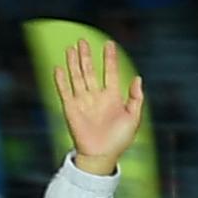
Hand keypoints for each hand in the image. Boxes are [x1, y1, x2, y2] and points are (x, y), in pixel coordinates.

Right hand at [53, 37, 144, 175]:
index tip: (110, 44)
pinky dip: (61, 80)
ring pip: (78, 77)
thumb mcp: (133, 118)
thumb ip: (136, 98)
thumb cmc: (119, 140)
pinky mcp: (71, 108)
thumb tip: (138, 78)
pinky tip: (59, 67)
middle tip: (83, 41)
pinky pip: (65, 91)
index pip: (111, 72)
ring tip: (72, 48)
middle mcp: (96, 96)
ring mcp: (83, 101)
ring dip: (74, 63)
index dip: (110, 58)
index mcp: (112, 97)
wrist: (102, 155)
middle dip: (87, 56)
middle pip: (90, 71)